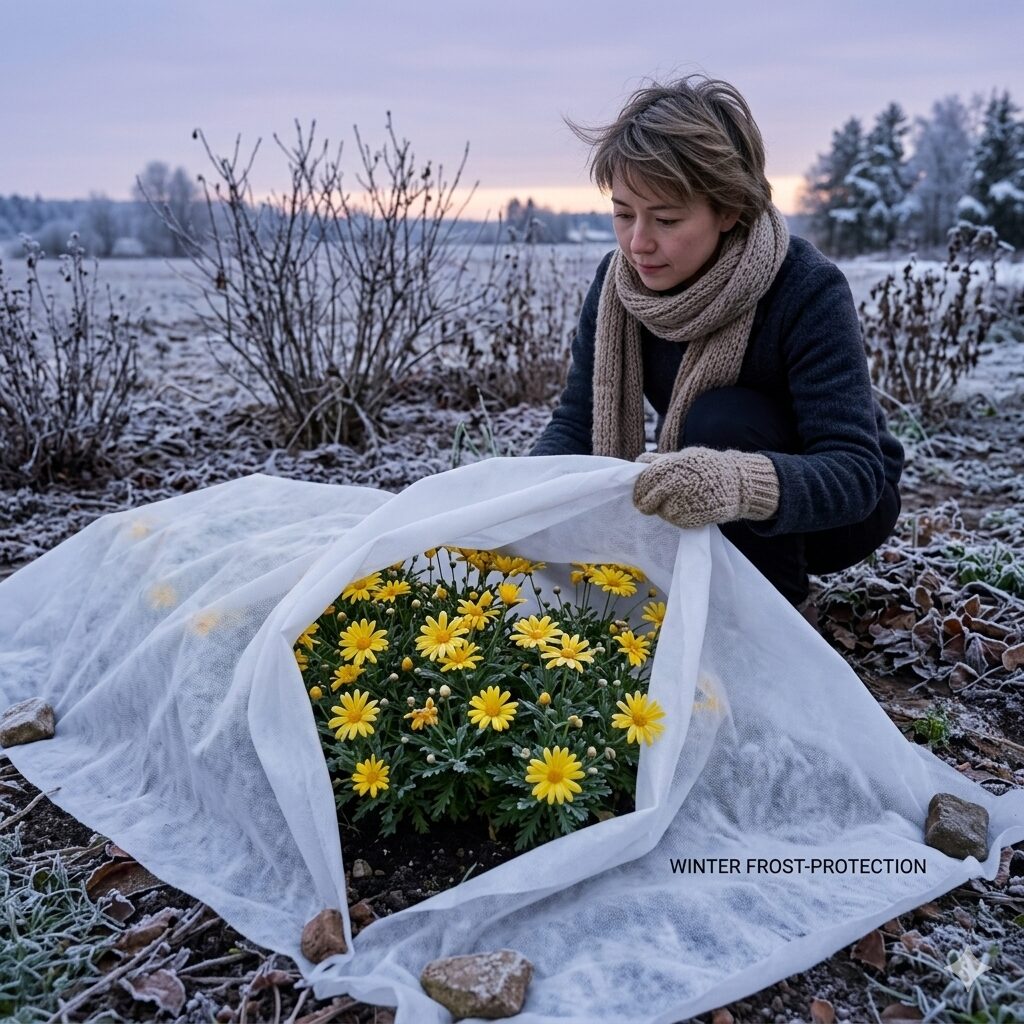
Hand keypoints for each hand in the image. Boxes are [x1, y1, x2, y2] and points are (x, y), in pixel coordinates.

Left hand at [632, 447, 779, 528]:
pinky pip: (675, 520)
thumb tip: (638, 462)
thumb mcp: (687, 457)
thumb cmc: (709, 467)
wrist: (739, 483)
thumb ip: (662, 460)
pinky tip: (683, 509)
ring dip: (661, 509)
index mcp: (675, 465)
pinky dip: (674, 517)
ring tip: (671, 503)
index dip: (640, 487)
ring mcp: (686, 501)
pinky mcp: (693, 517)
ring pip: (661, 511)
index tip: (638, 492)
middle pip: (650, 498)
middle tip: (643, 505)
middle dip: (644, 503)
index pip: (647, 478)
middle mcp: (678, 482)